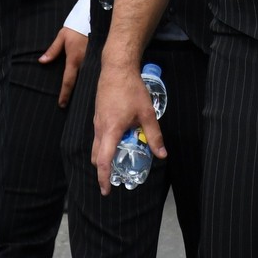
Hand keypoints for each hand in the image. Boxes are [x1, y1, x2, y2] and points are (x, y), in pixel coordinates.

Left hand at [40, 26, 87, 108]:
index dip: (64, 94)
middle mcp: (84, 63)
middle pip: (79, 83)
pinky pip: (92, 73)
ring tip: (78, 101)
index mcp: (74, 59)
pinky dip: (88, 81)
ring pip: (86, 79)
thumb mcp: (62, 37)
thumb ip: (52, 50)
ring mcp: (92, 62)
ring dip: (82, 89)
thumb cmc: (75, 29)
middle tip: (68, 106)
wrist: (92, 20)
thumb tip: (42, 61)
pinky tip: (87, 87)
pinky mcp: (97, 59)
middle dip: (74, 95)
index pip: (68, 81)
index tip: (61, 104)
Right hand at [91, 57, 165, 195]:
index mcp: (111, 130)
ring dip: (103, 158)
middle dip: (102, 171)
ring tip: (116, 163)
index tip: (106, 190)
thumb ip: (154, 135)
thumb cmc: (132, 89)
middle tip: (111, 182)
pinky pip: (98, 136)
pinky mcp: (98, 115)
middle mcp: (100, 128)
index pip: (103, 160)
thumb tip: (162, 154)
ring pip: (96, 146)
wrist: (117, 68)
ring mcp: (97, 121)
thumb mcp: (147, 113)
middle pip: (96, 156)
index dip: (104, 177)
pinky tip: (117, 141)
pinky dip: (104, 145)